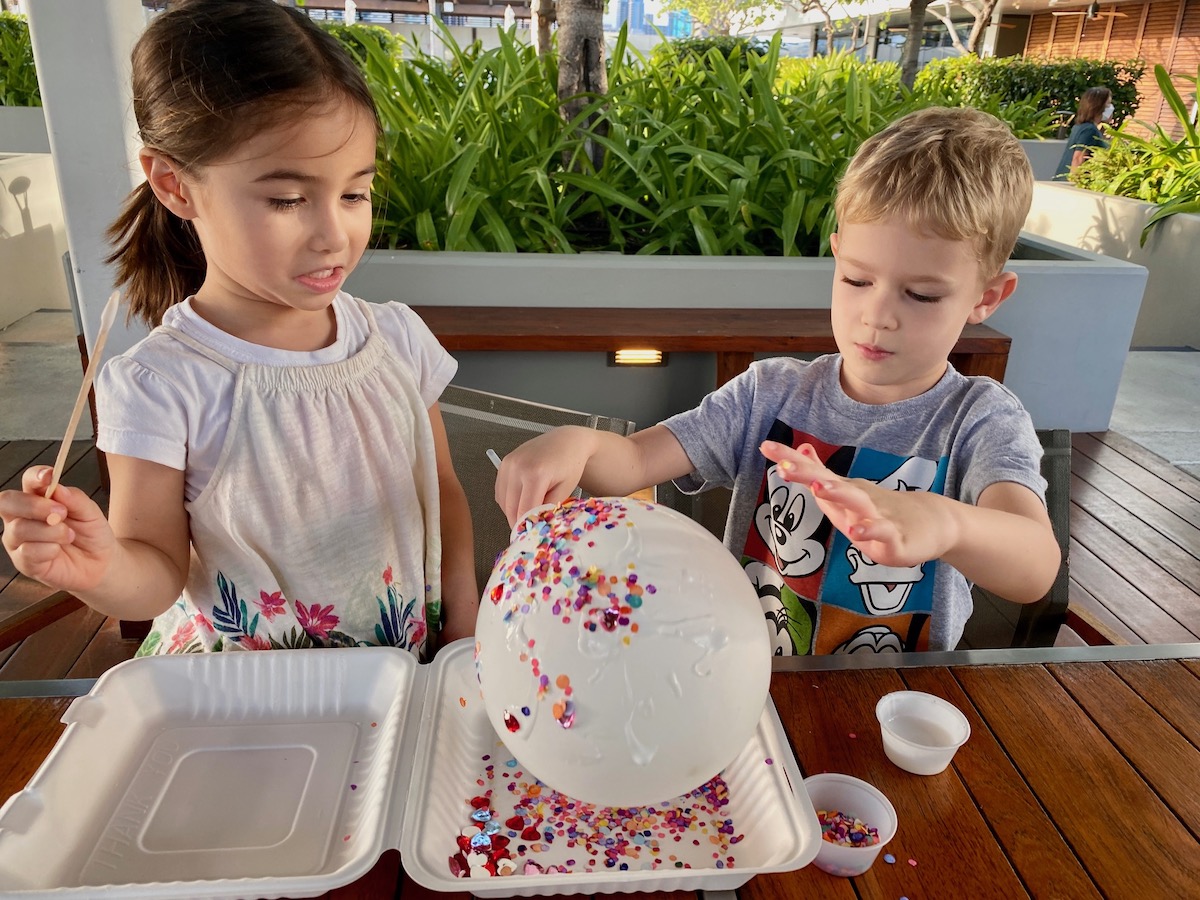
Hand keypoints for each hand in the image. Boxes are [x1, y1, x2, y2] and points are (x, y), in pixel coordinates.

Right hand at [0, 466, 115, 592]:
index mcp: (38, 498)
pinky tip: (59, 550)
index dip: (35, 476)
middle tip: (61, 512)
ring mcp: (19, 540)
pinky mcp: (23, 562)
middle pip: (8, 502)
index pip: (29, 480)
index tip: (49, 477)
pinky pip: (27, 552)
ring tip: (69, 536)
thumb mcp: (90, 513)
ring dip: (50, 531)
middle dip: (34, 505)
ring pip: (19, 529)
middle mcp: (21, 517)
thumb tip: (57, 487)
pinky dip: (49, 549)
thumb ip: (75, 499)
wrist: (100, 562)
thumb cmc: (91, 533)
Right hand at [495, 426, 594, 526]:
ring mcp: (508, 463)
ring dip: (511, 512)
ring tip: (526, 516)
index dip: (526, 527)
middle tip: (525, 533)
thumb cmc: (571, 465)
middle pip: (510, 507)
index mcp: (535, 474)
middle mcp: (517, 467)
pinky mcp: (505, 462)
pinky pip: (500, 490)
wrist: (567, 440)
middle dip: (517, 522)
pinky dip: (508, 500)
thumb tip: (534, 525)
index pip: (524, 510)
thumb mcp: (565, 490)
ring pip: (503, 500)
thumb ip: (548, 508)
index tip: (529, 538)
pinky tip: (521, 501)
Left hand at [759, 441, 957, 568]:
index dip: (790, 460)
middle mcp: (858, 499)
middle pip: (830, 483)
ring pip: (856, 503)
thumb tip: (801, 450)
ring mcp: (877, 517)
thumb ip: (822, 475)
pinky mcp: (895, 539)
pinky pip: (880, 534)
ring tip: (818, 487)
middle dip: (806, 474)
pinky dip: (868, 532)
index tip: (765, 446)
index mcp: (845, 491)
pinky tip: (855, 531)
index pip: (813, 473)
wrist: (935, 523)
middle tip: (784, 465)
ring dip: (837, 495)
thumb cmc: (884, 510)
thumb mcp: (849, 493)